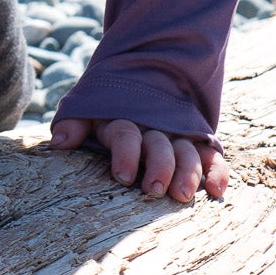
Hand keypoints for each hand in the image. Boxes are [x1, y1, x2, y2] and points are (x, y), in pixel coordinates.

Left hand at [50, 117, 228, 203]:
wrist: (138, 79)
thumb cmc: (105, 109)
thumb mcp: (85, 111)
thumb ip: (73, 124)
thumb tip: (58, 143)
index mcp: (123, 120)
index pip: (125, 133)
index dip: (125, 153)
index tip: (122, 175)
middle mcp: (153, 127)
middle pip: (159, 145)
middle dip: (158, 166)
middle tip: (154, 190)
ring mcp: (177, 135)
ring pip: (186, 152)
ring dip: (187, 172)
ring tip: (182, 195)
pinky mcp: (196, 143)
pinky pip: (211, 156)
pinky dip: (217, 171)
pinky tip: (217, 191)